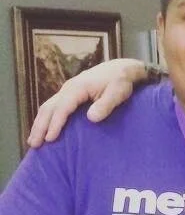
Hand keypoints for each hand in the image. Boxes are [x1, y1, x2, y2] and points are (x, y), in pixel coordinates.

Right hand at [27, 58, 146, 146]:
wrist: (120, 69)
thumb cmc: (120, 82)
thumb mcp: (117, 93)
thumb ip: (105, 105)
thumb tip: (91, 118)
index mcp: (77, 88)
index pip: (62, 108)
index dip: (55, 124)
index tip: (50, 139)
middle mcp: (67, 88)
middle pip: (48, 108)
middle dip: (40, 126)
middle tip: (34, 145)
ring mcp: (66, 91)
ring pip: (47, 107)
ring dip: (39, 124)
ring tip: (34, 141)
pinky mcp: (69, 94)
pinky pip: (53, 107)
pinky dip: (46, 119)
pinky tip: (44, 130)